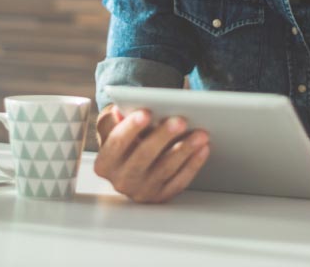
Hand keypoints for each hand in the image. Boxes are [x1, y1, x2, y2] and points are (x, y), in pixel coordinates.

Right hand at [93, 105, 209, 202]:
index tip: (145, 112)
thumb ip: (112, 119)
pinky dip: (193, 164)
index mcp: (105, 163)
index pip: (116, 143)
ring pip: (165, 169)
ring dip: (185, 150)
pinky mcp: (161, 196)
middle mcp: (121, 181)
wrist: (132, 161)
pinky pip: (179, 181)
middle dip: (163, 137)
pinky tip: (203, 149)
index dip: (131, 128)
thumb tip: (118, 112)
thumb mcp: (111, 126)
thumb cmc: (125, 138)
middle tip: (181, 121)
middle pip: (143, 157)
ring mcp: (142, 191)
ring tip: (200, 133)